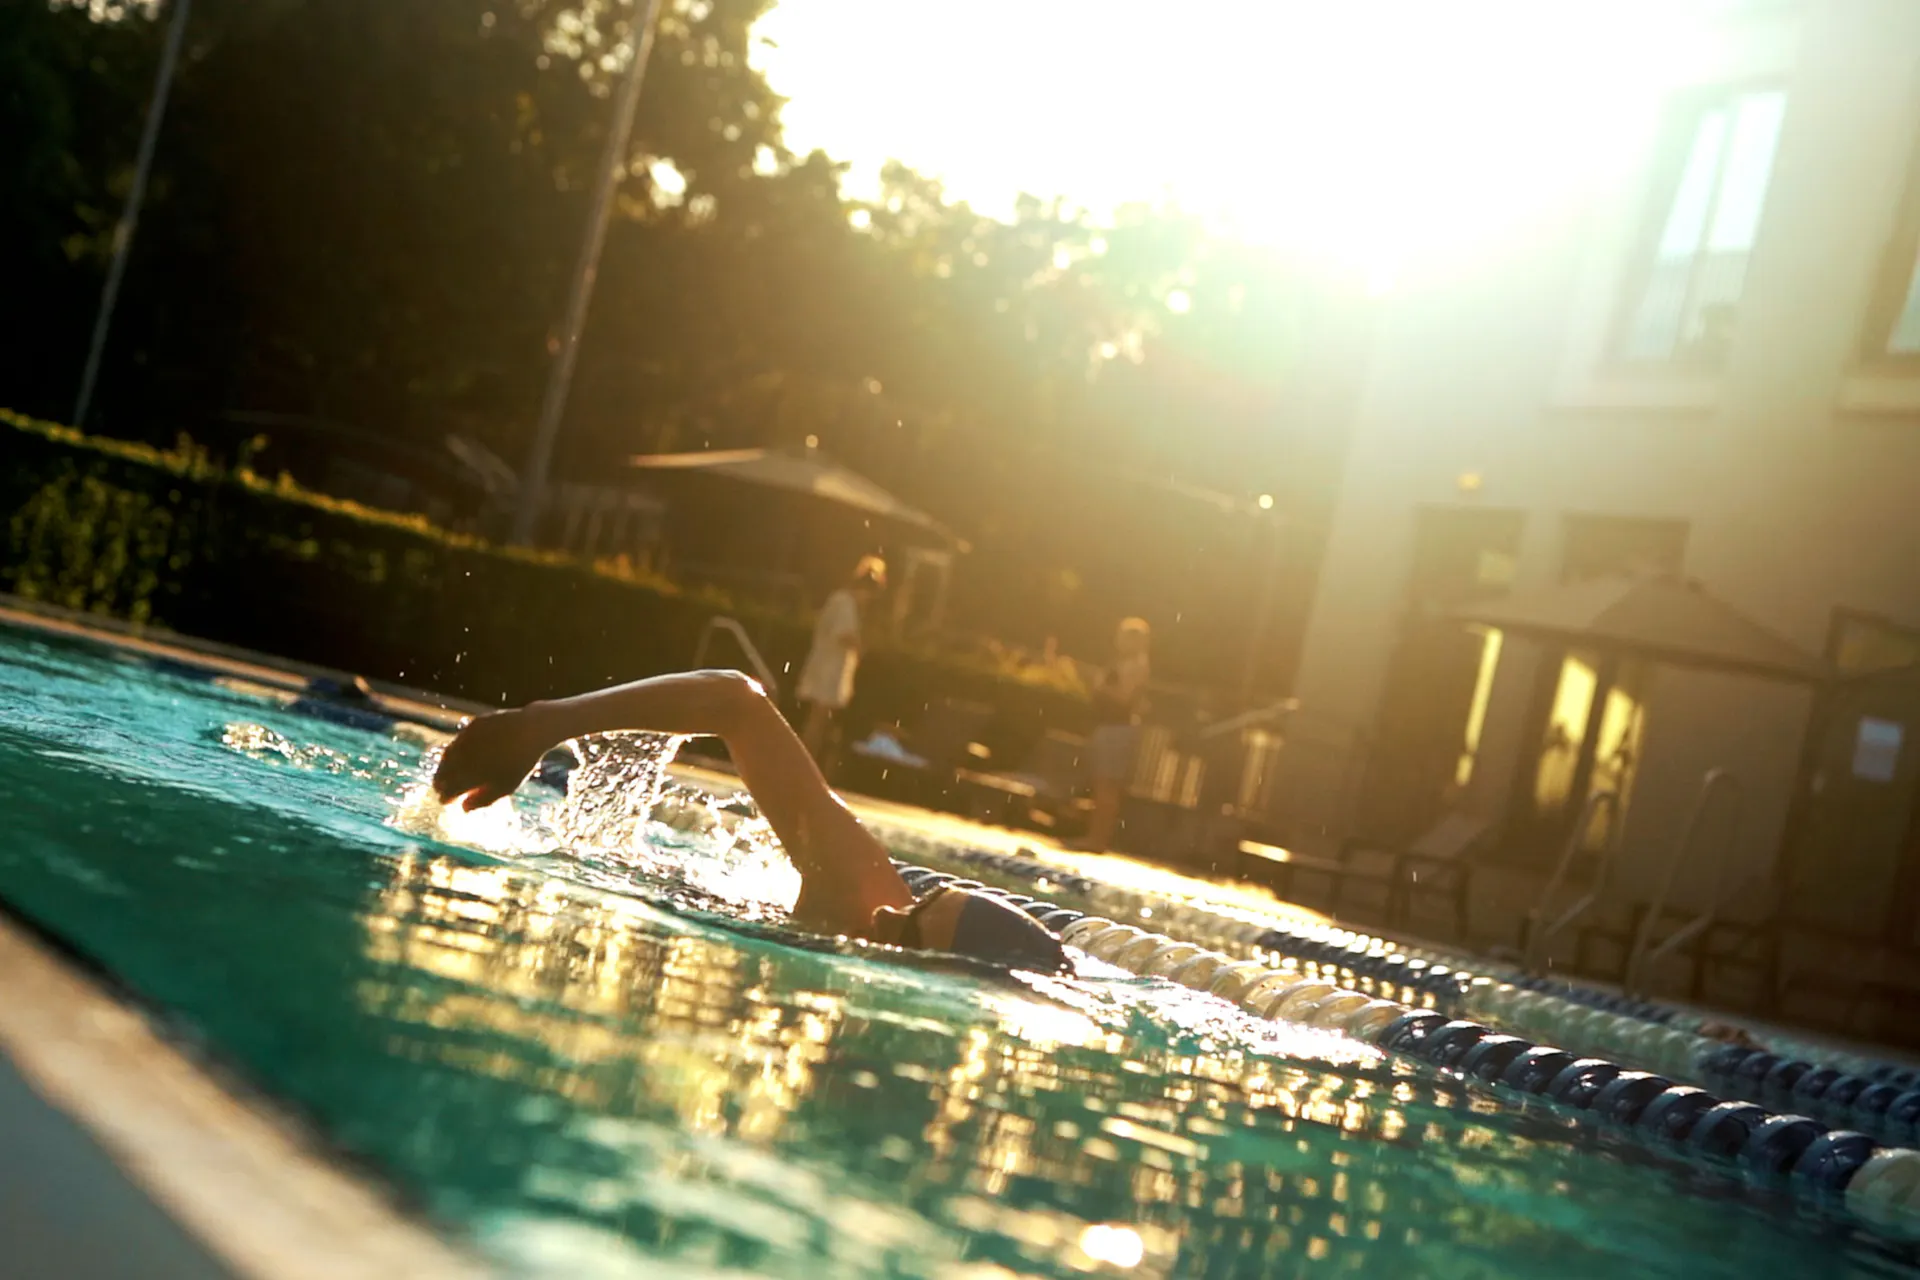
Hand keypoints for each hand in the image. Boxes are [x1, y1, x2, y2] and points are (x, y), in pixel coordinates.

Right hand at [431, 706, 552, 810]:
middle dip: (440, 782)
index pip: (450, 790)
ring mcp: (467, 739)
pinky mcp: (472, 726)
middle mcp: (464, 757)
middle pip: (444, 773)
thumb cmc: (519, 763)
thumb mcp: (505, 787)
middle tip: (439, 788)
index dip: (446, 796)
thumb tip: (463, 808)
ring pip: (448, 756)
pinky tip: (455, 755)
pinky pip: (458, 740)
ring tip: (444, 773)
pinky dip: (454, 750)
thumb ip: (483, 799)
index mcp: (472, 775)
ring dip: (443, 766)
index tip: (445, 801)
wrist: (530, 730)